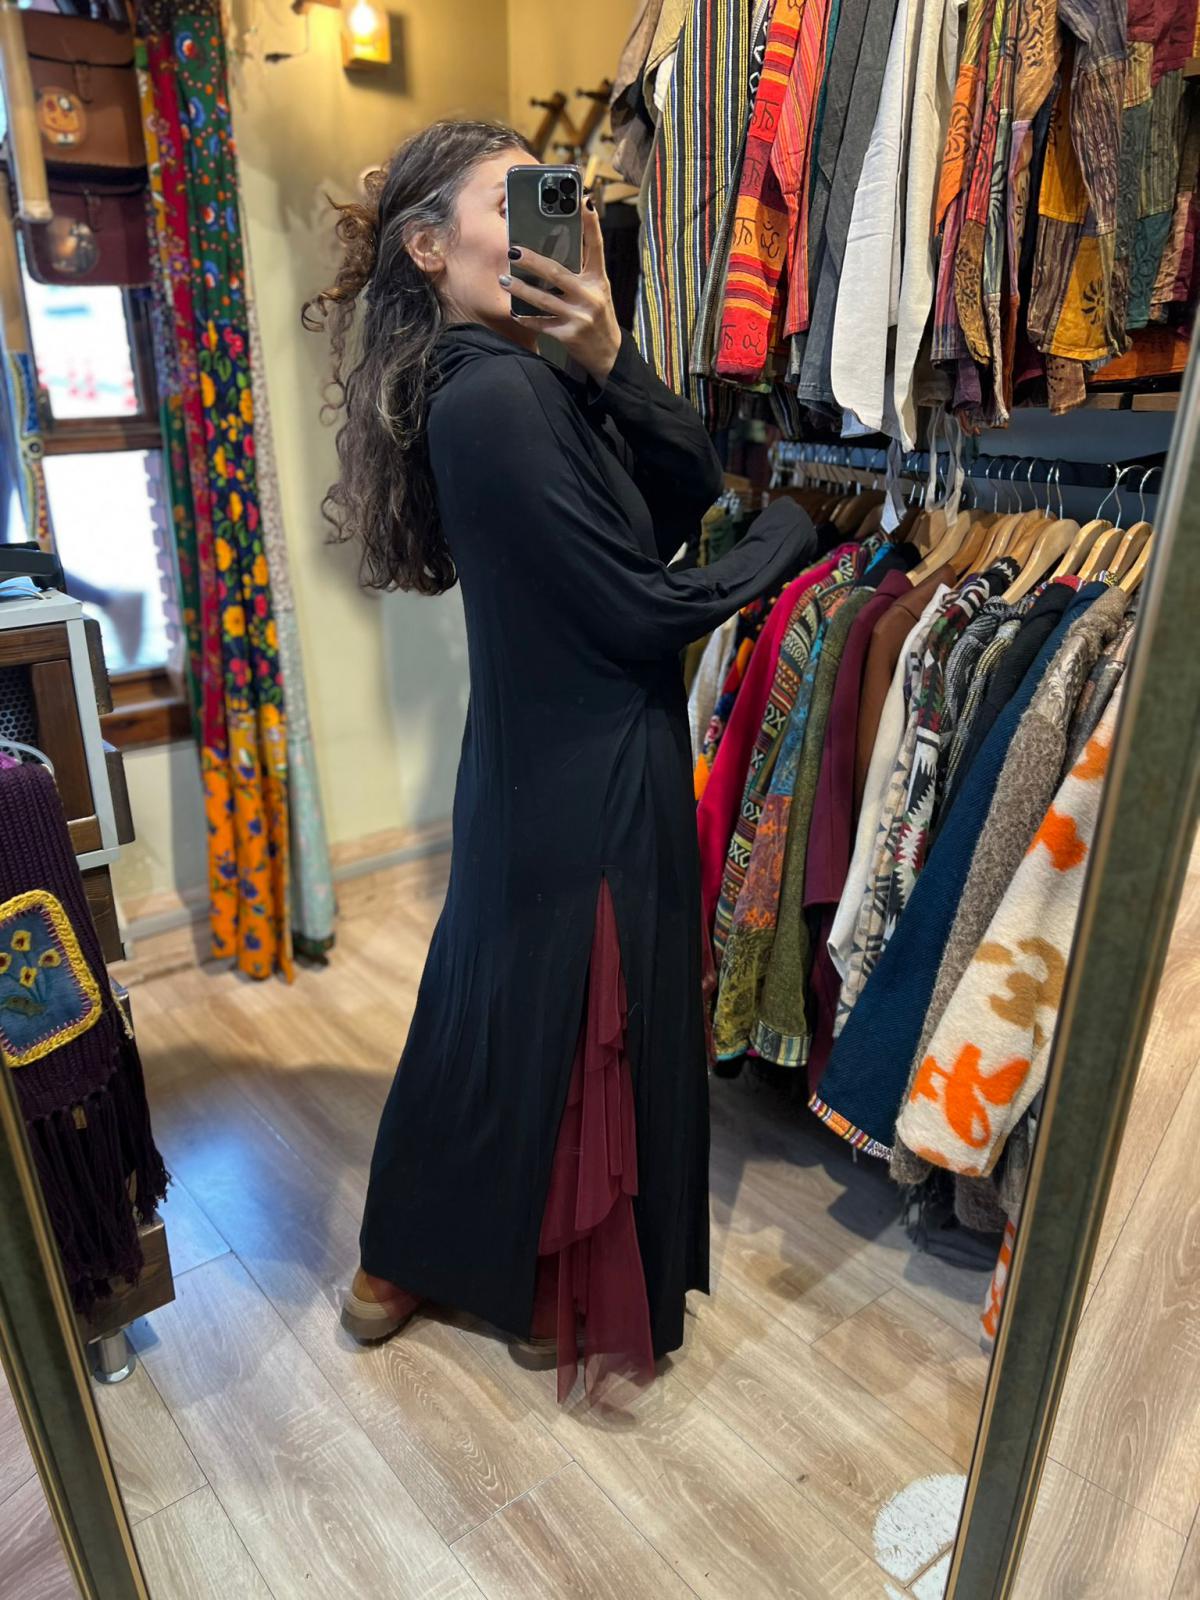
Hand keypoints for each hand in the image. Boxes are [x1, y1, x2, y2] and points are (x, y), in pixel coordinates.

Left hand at [500, 198, 620, 382]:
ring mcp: (579, 316)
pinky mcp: (569, 335)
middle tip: (513, 249)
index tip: (582, 199)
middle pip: (557, 273)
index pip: (596, 246)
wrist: (608, 354)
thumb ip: (581, 269)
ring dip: (521, 289)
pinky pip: (541, 324)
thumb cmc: (597, 314)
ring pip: (544, 300)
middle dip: (533, 261)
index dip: (591, 222)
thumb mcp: (596, 289)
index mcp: (599, 279)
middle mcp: (591, 296)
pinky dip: (526, 317)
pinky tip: (513, 310)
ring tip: (504, 279)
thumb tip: (557, 244)